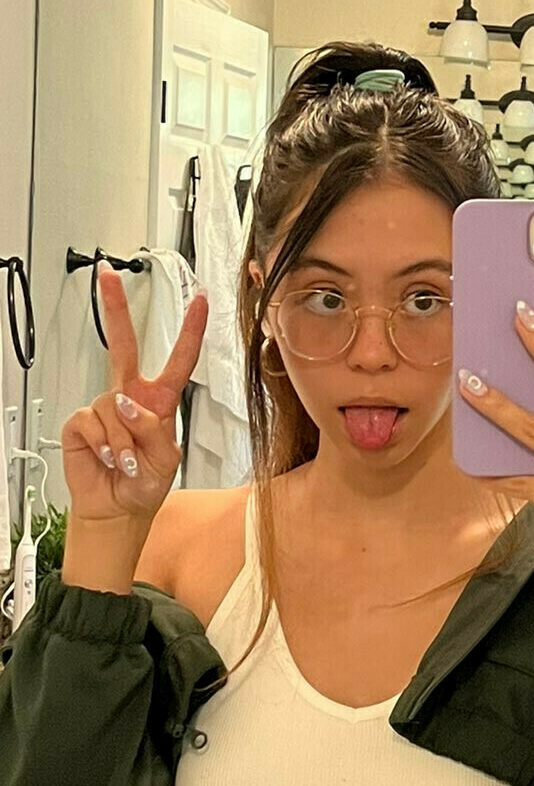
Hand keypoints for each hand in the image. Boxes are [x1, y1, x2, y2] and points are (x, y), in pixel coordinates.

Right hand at [60, 266, 207, 522]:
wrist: (117, 509)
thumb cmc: (145, 484)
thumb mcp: (166, 461)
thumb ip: (153, 431)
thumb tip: (127, 404)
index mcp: (159, 402)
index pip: (178, 361)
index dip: (190, 331)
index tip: (199, 300)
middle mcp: (131, 398)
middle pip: (123, 346)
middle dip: (115, 310)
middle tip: (108, 276)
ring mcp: (105, 408)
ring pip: (114, 408)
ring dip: (124, 442)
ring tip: (128, 463)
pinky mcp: (82, 422)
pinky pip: (93, 424)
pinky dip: (105, 446)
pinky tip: (109, 460)